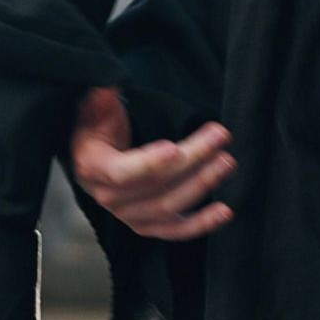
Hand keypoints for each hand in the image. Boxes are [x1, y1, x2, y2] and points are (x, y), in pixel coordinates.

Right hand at [68, 87, 235, 241]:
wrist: (93, 156)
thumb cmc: (97, 128)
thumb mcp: (93, 108)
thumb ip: (100, 99)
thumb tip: (107, 88)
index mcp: (93, 168)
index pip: (122, 172)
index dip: (149, 163)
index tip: (175, 148)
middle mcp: (109, 197)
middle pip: (156, 185)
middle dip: (192, 160)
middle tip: (218, 138)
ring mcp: (128, 215)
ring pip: (170, 207)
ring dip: (202, 185)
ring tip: (226, 162)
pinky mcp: (148, 225)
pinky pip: (175, 230)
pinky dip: (201, 224)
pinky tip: (224, 212)